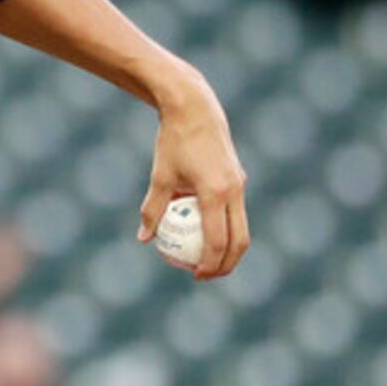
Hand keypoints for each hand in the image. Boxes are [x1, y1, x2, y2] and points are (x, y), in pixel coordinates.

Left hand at [138, 74, 248, 280]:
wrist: (195, 110)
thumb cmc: (172, 143)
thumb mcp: (159, 177)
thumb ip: (152, 210)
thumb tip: (144, 239)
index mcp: (215, 192)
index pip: (217, 240)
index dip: (209, 263)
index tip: (196, 275)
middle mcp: (234, 190)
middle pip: (239, 240)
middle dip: (227, 264)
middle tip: (207, 276)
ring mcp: (240, 184)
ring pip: (242, 227)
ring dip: (230, 248)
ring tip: (211, 262)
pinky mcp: (239, 179)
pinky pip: (236, 212)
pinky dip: (226, 228)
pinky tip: (208, 235)